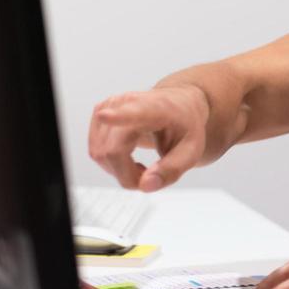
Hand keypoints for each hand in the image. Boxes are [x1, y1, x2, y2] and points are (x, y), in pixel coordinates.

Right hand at [87, 84, 210, 190]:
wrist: (178, 104)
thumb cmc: (185, 125)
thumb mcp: (192, 150)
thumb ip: (171, 170)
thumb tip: (144, 186)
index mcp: (156, 108)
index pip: (134, 112)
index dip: (117, 117)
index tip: (104, 116)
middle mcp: (127, 103)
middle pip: (112, 151)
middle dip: (128, 175)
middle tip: (152, 176)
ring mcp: (109, 107)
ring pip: (100, 154)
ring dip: (120, 171)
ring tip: (145, 167)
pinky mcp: (98, 114)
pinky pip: (96, 151)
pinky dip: (112, 164)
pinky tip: (130, 159)